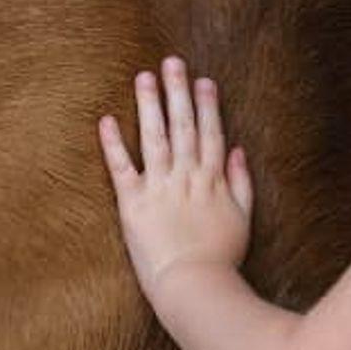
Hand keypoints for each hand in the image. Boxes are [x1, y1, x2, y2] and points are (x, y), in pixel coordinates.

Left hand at [99, 56, 254, 295]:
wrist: (194, 287)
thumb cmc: (222, 259)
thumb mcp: (244, 219)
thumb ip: (241, 183)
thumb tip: (237, 151)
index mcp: (212, 180)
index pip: (210, 133)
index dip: (206, 105)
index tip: (203, 80)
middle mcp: (186, 177)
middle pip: (183, 126)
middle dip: (177, 92)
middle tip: (172, 62)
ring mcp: (159, 188)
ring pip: (154, 138)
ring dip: (149, 105)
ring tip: (144, 76)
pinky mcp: (133, 204)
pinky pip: (121, 168)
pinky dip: (113, 144)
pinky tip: (106, 120)